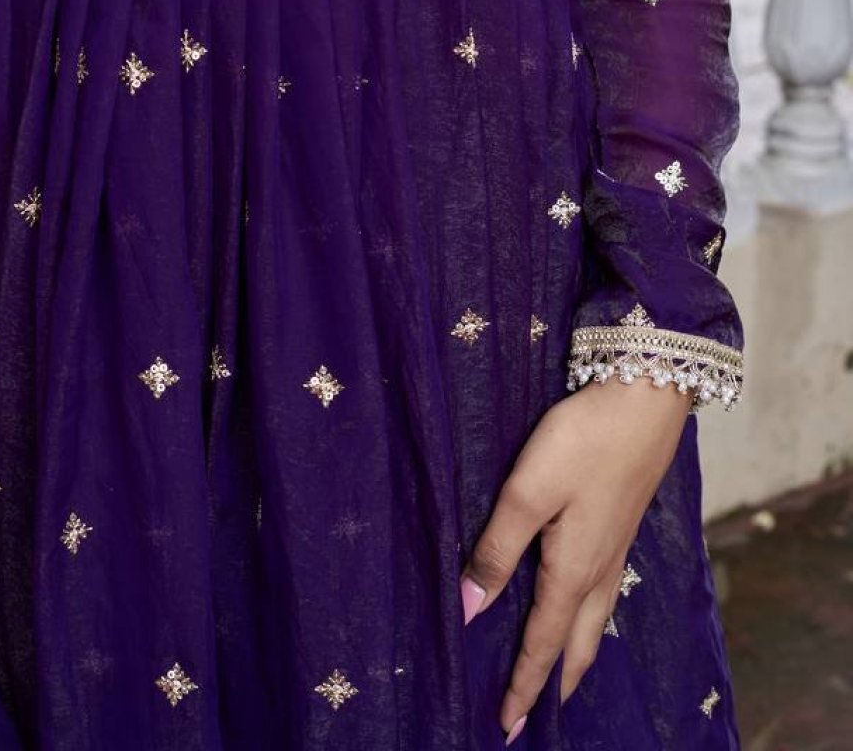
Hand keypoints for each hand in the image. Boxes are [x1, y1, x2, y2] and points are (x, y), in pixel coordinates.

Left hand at [461, 378, 692, 742]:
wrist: (646, 397)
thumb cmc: (583, 441)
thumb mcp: (527, 491)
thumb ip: (497, 550)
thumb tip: (469, 610)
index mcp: (573, 570)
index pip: (543, 644)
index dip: (522, 686)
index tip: (506, 727)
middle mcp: (599, 570)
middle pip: (576, 645)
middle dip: (554, 684)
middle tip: (532, 717)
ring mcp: (616, 548)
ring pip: (594, 622)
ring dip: (574, 655)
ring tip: (559, 677)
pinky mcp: (622, 525)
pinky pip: (603, 595)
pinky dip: (589, 621)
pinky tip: (585, 608)